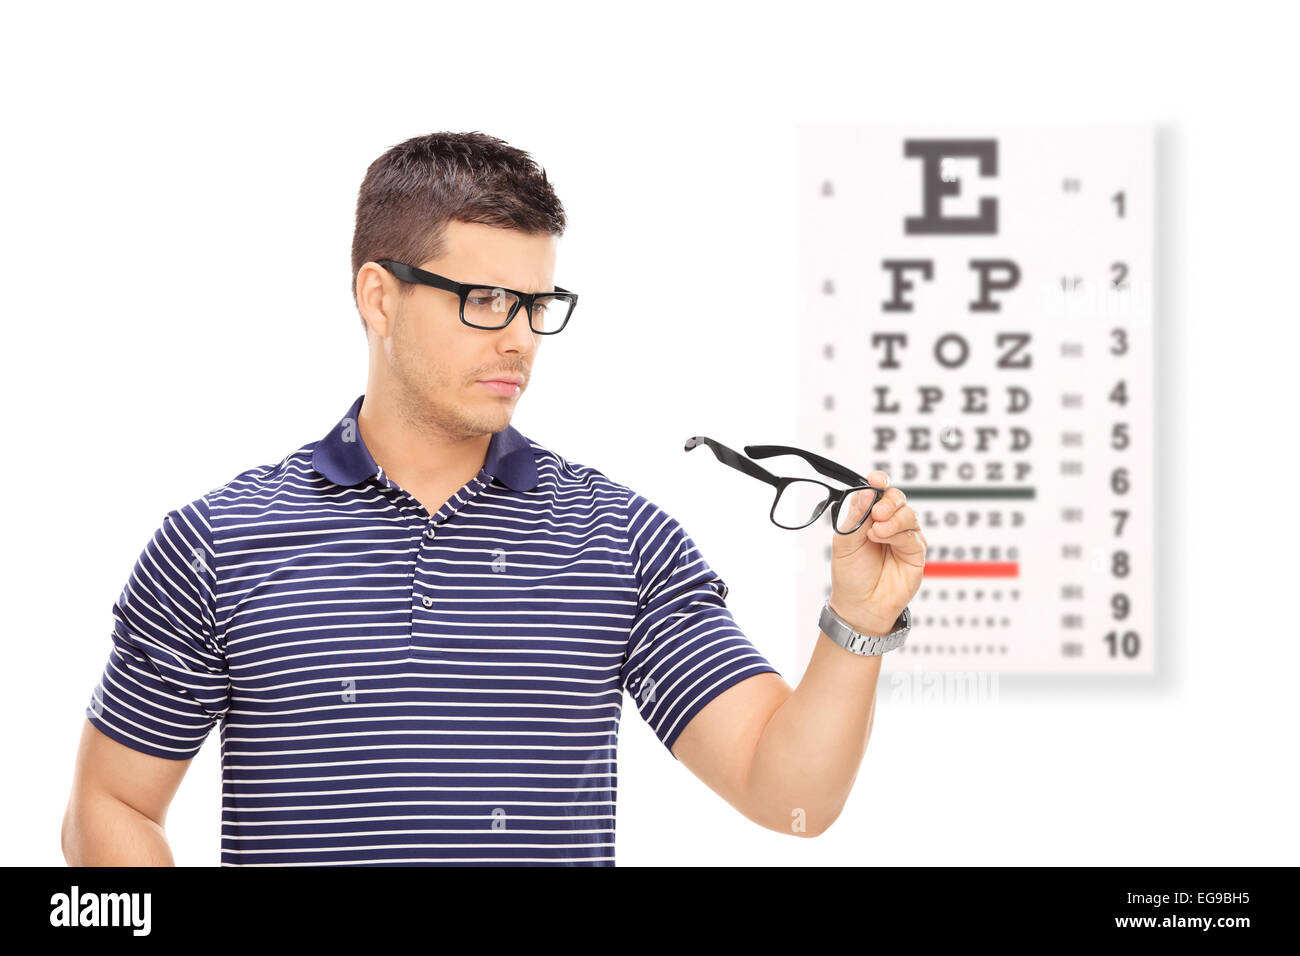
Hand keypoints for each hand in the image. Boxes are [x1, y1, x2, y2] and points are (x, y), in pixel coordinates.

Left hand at [829, 470, 925, 634]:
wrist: (859, 604)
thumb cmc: (850, 575)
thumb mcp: (844, 541)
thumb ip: (856, 516)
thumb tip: (866, 492)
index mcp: (870, 517)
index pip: (879, 492)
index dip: (880, 482)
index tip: (876, 480)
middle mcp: (889, 524)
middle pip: (897, 498)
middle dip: (888, 501)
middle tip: (876, 513)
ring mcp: (903, 538)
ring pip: (908, 514)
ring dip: (892, 519)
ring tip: (875, 532)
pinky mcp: (915, 553)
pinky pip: (913, 535)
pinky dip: (897, 534)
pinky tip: (882, 539)